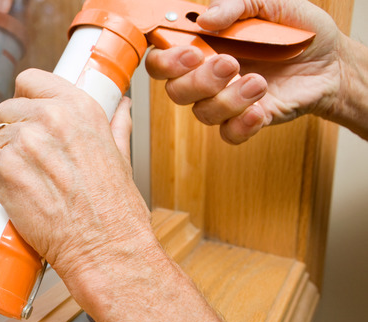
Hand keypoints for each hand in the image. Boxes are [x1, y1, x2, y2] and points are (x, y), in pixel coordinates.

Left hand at [0, 69, 153, 288]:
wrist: (104, 246)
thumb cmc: (115, 208)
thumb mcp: (121, 155)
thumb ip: (115, 124)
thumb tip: (120, 105)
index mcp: (78, 107)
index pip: (30, 79)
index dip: (25, 98)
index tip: (27, 113)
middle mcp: (48, 119)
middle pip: (6, 109)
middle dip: (13, 130)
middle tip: (29, 158)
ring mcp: (22, 144)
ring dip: (1, 154)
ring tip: (23, 177)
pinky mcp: (2, 171)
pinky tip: (7, 187)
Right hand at [145, 0, 344, 143]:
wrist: (333, 61)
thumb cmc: (298, 30)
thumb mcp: (271, 3)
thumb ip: (236, 4)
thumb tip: (206, 19)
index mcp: (203, 45)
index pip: (162, 59)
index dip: (165, 61)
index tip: (190, 53)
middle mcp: (207, 76)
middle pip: (175, 91)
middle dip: (198, 81)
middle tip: (229, 64)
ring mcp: (225, 100)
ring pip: (203, 113)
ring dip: (228, 99)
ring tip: (259, 82)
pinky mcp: (245, 120)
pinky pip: (228, 133)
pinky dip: (242, 124)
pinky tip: (260, 108)